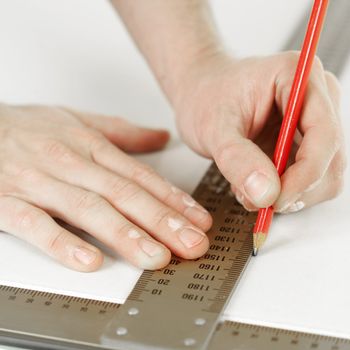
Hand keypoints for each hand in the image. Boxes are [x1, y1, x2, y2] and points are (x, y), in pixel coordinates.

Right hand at [0, 104, 211, 270]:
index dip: (172, 199)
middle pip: (124, 195)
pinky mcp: (8, 202)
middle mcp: (70, 164)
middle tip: (191, 243)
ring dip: (125, 235)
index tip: (198, 219)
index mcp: (89, 146)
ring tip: (156, 257)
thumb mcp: (77, 120)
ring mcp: (39, 184)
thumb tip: (160, 137)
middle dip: (162, 221)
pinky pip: (37, 225)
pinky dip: (63, 243)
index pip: (140, 176)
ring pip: (89, 210)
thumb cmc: (27, 128)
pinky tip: (90, 261)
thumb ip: (122, 132)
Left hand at [174, 52, 345, 212]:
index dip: (306, 174)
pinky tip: (254, 185)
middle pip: (330, 160)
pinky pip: (307, 181)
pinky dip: (283, 192)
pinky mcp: (302, 144)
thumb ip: (237, 158)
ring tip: (248, 189)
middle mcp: (314, 98)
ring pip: (323, 177)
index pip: (323, 133)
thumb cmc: (205, 99)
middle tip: (257, 199)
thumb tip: (266, 193)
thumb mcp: (213, 128)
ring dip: (288, 194)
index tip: (276, 199)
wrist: (199, 97)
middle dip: (295, 189)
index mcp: (296, 76)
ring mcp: (311, 123)